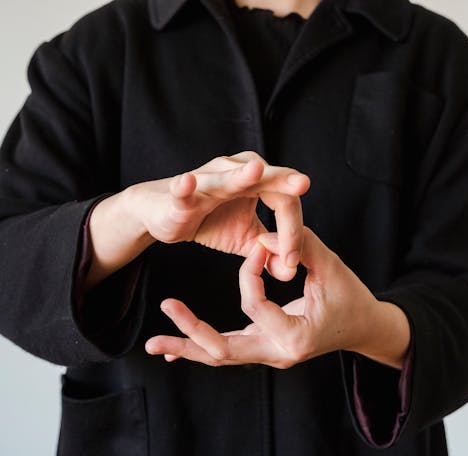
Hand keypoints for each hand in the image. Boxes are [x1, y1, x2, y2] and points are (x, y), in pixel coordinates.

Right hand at [85, 151, 309, 288]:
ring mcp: (207, 179)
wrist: (164, 215)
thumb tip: (290, 272)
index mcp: (257, 180)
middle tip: (303, 184)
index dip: (292, 231)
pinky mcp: (180, 194)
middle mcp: (235, 170)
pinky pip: (183, 190)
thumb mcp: (244, 239)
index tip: (292, 260)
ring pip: (227, 178)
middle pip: (266, 180)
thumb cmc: (209, 219)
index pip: (284, 201)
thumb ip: (269, 252)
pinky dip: (185, 186)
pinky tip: (188, 181)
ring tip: (256, 170)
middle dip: (283, 183)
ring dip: (241, 175)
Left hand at [145, 227, 410, 369]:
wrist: (366, 328)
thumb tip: (266, 235)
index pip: (254, 303)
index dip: (250, 271)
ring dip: (187, 347)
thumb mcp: (330, 268)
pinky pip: (228, 353)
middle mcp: (278, 353)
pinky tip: (175, 349)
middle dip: (190, 330)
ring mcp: (270, 357)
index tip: (257, 247)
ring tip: (154, 344)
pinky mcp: (264, 351)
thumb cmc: (352, 298)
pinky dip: (202, 349)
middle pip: (223, 350)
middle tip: (165, 308)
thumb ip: (298, 247)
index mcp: (294, 336)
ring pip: (220, 357)